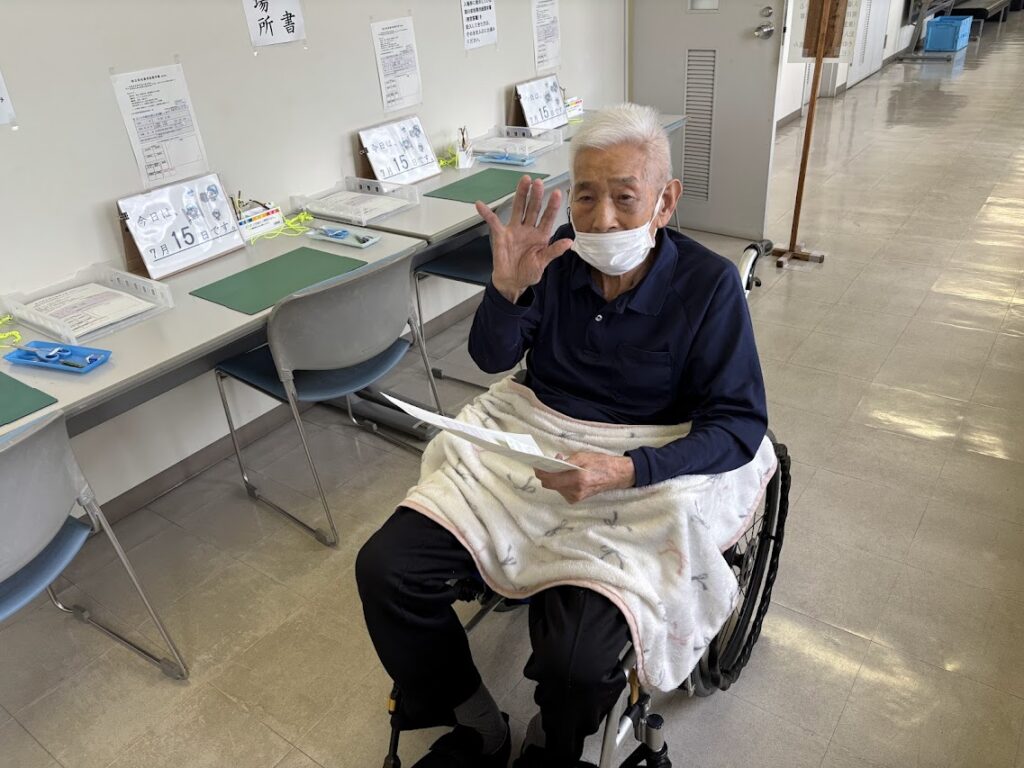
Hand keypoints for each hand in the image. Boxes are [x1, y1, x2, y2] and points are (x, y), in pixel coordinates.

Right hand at [475, 176, 573, 302]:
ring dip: (521, 195)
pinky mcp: (501, 235)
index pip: (548, 217)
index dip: (552, 206)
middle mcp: (529, 229)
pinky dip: (486, 213)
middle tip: (538, 182)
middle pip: (533, 208)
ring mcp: (515, 230)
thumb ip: (554, 251)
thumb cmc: (529, 272)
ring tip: (524, 181)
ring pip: (518, 209)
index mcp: (541, 235)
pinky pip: (493, 222)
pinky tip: (481, 205)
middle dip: (536, 196)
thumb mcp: (543, 263)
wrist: (512, 282)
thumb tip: (569, 242)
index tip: (557, 193)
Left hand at [535, 452, 635, 504]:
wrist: (617, 475)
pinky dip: (561, 482)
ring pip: (555, 487)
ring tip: (563, 466)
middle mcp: (575, 491)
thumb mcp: (582, 456)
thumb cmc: (601, 462)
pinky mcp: (577, 499)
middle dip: (547, 473)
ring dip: (555, 477)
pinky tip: (567, 475)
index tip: (537, 464)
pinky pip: (562, 490)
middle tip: (552, 461)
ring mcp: (576, 497)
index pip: (550, 479)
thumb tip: (551, 463)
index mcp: (577, 480)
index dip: (541, 472)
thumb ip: (565, 461)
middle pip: (550, 484)